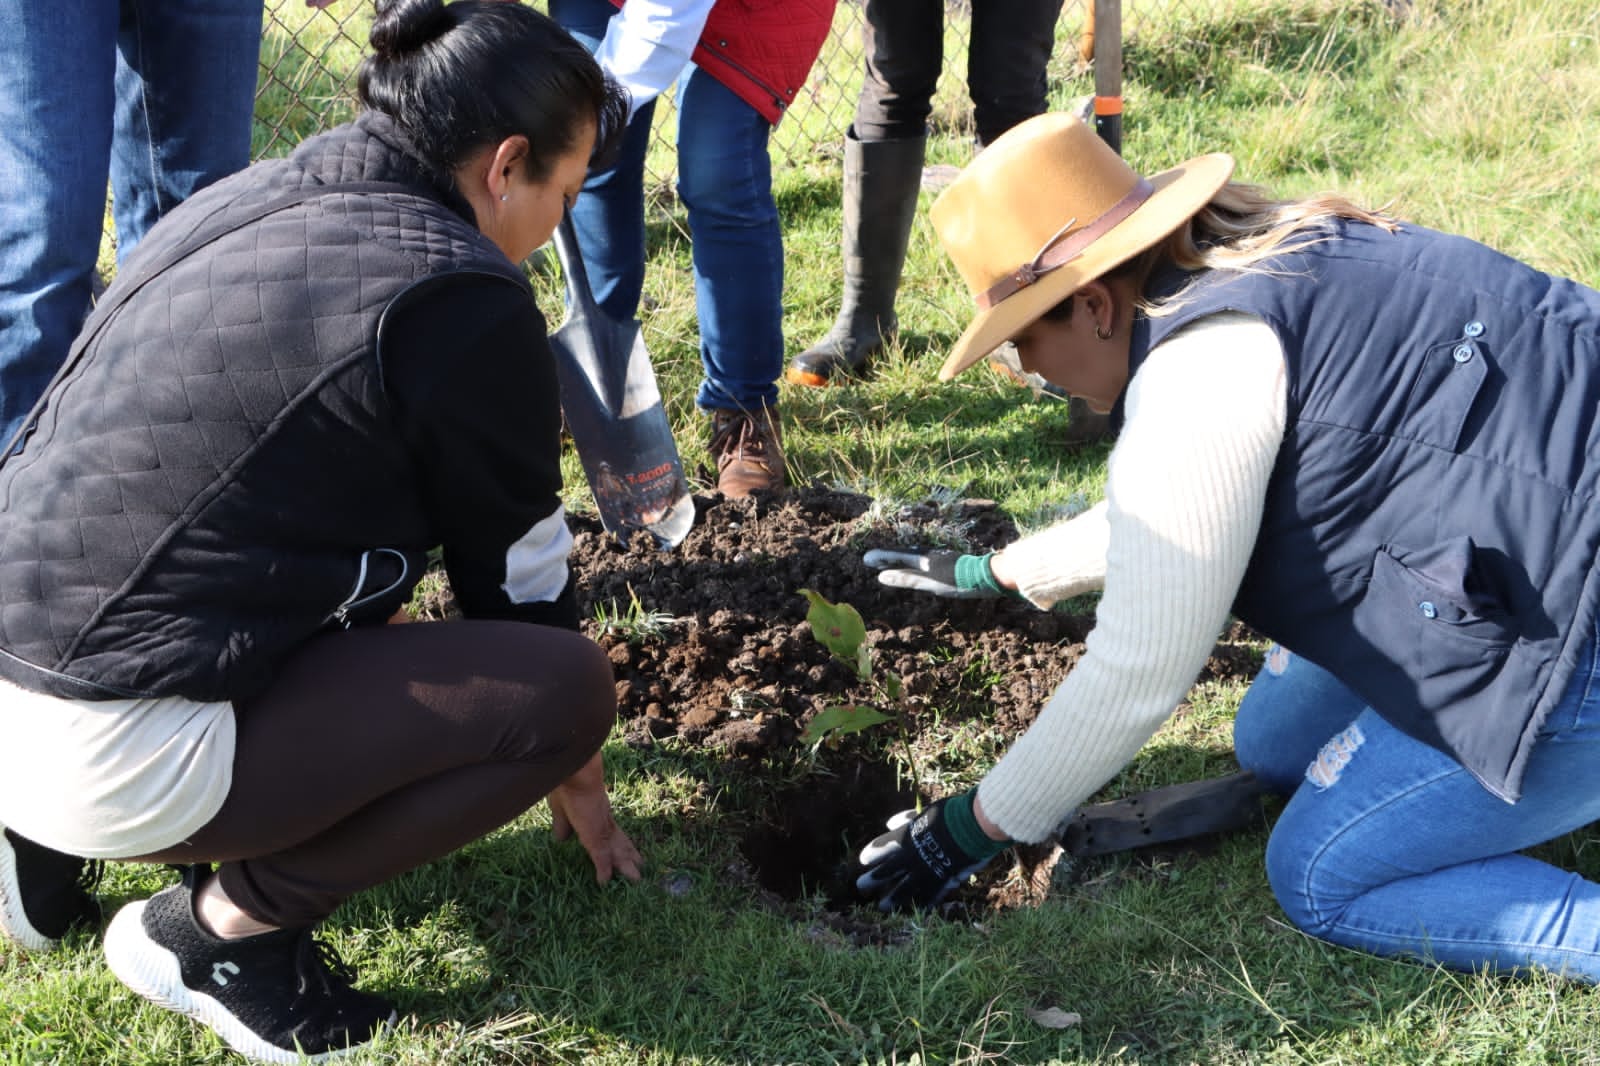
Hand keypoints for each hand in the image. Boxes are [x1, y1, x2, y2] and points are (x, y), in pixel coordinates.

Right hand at [548, 752, 642, 883]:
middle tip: (639, 866)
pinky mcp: (595, 836)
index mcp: (596, 812)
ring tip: (637, 878)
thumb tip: (560, 839)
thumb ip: (562, 824)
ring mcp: (601, 829)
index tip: (622, 849)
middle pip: (619, 842)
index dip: (615, 840)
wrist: (575, 772)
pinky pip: (601, 858)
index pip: (609, 830)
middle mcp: (603, 821)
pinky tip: (604, 882)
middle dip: (628, 854)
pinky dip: (603, 870)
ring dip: (625, 866)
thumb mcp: (560, 808)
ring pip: (617, 851)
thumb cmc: (566, 782)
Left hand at [855, 790, 1009, 911]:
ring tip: (881, 907)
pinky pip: (930, 895)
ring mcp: (925, 870)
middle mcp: (911, 856)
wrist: (972, 826)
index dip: (873, 853)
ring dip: (892, 898)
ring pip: (905, 888)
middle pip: (888, 870)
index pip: (884, 847)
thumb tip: (889, 823)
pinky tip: (917, 910)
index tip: (863, 860)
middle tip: (860, 886)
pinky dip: (925, 902)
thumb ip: (907, 819)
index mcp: (906, 837)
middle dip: (874, 879)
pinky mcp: (941, 880)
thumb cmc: (950, 815)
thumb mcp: (926, 812)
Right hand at [863, 549, 1006, 598]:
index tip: (866, 559)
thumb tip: (882, 576)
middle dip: (888, 557)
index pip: (896, 557)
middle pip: (904, 555)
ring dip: (900, 559)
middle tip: (873, 561)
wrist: (987, 574)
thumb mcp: (930, 583)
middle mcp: (929, 555)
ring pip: (914, 556)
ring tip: (889, 564)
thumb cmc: (958, 581)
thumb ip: (907, 579)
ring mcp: (939, 557)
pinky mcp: (948, 561)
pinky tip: (915, 568)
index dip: (881, 558)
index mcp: (923, 559)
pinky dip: (912, 562)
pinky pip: (924, 560)